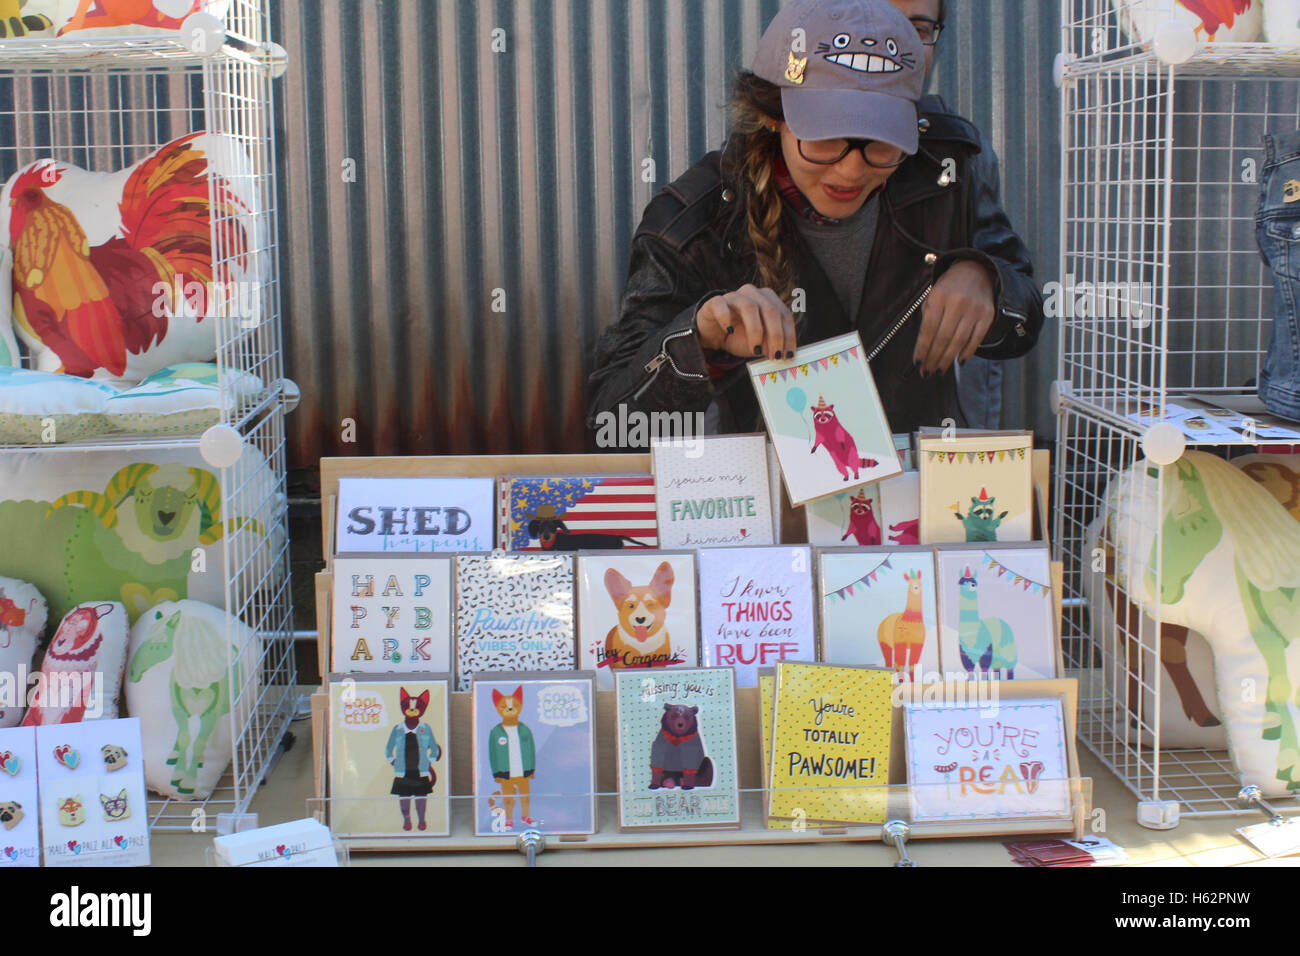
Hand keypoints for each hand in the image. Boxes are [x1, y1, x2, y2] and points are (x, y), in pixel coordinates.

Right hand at [695, 284, 796, 360]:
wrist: (713, 334)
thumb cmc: (738, 336)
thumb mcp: (758, 344)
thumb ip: (769, 345)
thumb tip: (779, 353)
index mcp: (769, 300)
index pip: (784, 315)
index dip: (789, 335)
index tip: (788, 355)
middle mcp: (754, 294)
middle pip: (771, 310)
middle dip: (776, 335)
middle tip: (775, 355)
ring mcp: (734, 296)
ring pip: (749, 307)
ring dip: (756, 330)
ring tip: (755, 350)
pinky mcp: (715, 302)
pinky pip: (721, 305)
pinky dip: (726, 317)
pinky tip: (729, 330)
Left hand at [913, 260, 995, 374]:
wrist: (977, 271)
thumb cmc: (949, 288)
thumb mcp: (933, 296)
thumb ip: (928, 319)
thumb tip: (923, 349)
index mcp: (939, 296)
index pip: (929, 329)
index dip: (922, 348)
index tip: (917, 362)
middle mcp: (958, 302)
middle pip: (943, 338)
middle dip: (933, 358)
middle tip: (927, 372)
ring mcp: (974, 309)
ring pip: (959, 341)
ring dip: (947, 359)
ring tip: (939, 370)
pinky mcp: (987, 315)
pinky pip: (976, 338)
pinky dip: (967, 352)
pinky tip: (958, 361)